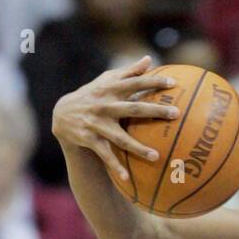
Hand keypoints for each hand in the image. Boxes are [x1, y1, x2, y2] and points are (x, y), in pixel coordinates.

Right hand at [53, 58, 180, 192]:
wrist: (63, 114)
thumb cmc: (93, 95)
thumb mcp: (106, 81)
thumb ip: (128, 72)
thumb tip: (149, 59)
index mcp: (111, 89)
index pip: (135, 83)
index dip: (153, 82)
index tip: (173, 84)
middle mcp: (105, 105)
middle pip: (133, 108)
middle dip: (154, 110)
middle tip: (175, 114)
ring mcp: (97, 123)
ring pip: (120, 137)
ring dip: (137, 147)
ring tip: (156, 157)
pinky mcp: (90, 139)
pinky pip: (105, 155)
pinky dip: (115, 166)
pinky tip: (127, 179)